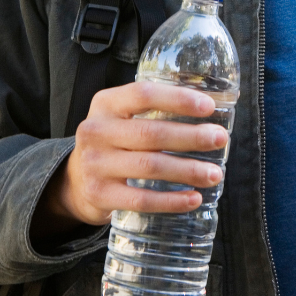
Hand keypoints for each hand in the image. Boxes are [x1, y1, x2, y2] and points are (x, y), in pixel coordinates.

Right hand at [32, 81, 226, 237]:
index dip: (178, 99)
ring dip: (188, 170)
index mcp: (106, 103)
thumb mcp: (122, 116)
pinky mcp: (99, 195)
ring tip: (214, 173)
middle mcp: (96, 131)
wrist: (75, 180)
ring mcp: (95, 165)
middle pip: (152, 133)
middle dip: (191, 137)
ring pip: (150, 167)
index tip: (210, 107)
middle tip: (220, 139)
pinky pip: (141, 199)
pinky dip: (171, 201)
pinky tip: (194, 199)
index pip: (144, 94)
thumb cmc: (115, 141)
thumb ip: (154, 110)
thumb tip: (211, 112)